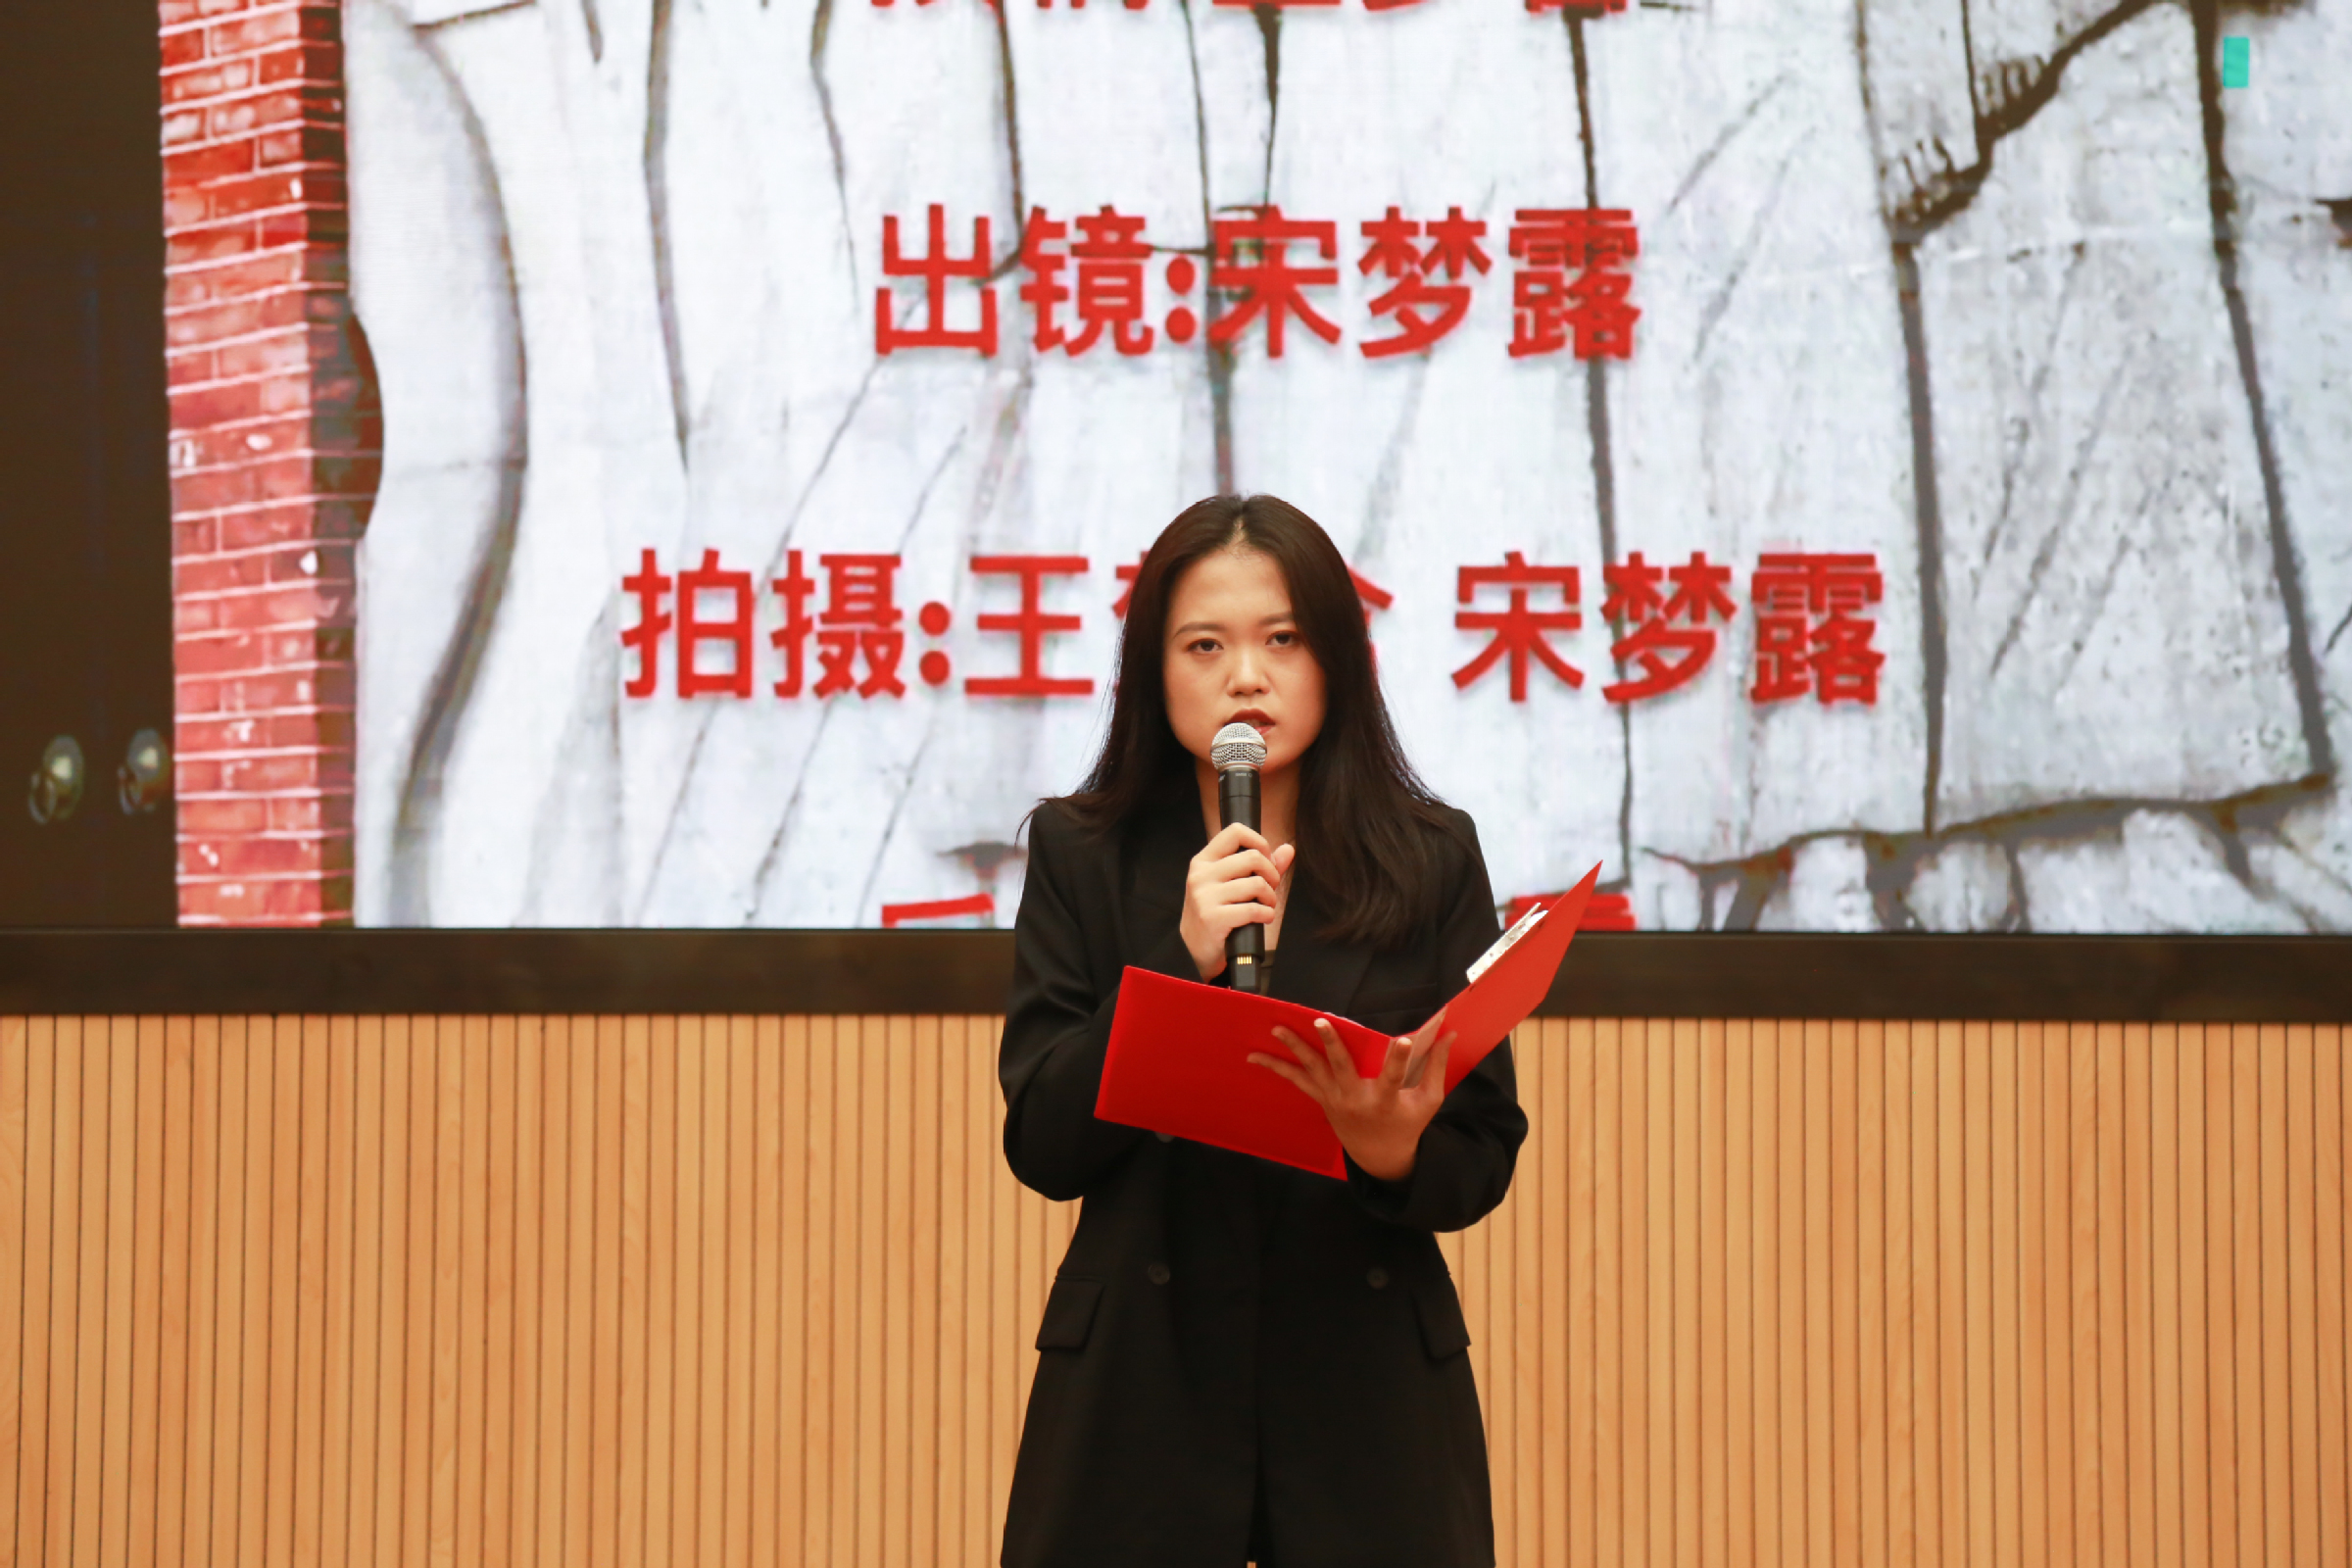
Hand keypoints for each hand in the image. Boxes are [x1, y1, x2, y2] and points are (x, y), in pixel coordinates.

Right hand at [1180, 823, 1296, 980]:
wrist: (1195, 950)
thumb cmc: (1217, 913)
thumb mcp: (1233, 885)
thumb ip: (1262, 866)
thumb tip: (1289, 849)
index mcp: (1204, 861)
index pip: (1235, 831)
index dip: (1259, 842)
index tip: (1266, 860)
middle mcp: (1201, 875)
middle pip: (1252, 857)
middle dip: (1271, 874)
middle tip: (1270, 888)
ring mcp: (1205, 897)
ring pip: (1256, 884)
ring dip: (1270, 897)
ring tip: (1267, 905)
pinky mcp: (1212, 919)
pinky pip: (1253, 909)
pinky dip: (1266, 914)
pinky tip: (1264, 917)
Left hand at [1249, 1009, 1454, 1183]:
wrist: (1379, 1156)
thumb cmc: (1408, 1124)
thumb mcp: (1429, 1100)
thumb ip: (1437, 1067)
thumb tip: (1449, 1033)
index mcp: (1386, 1101)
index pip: (1396, 1076)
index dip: (1401, 1059)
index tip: (1405, 1040)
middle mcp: (1356, 1100)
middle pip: (1342, 1067)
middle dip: (1331, 1044)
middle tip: (1322, 1022)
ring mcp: (1335, 1100)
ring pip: (1312, 1071)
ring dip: (1293, 1049)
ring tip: (1276, 1028)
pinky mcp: (1322, 1100)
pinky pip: (1298, 1081)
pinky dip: (1277, 1068)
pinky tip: (1255, 1057)